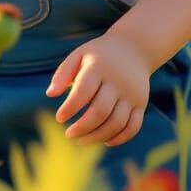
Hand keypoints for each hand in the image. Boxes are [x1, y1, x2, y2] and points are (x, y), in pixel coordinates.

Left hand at [45, 32, 150, 146]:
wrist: (133, 49)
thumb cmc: (98, 55)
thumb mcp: (79, 55)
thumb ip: (63, 73)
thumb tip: (50, 94)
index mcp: (99, 67)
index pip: (84, 91)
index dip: (70, 107)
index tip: (59, 118)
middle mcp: (118, 82)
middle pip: (101, 111)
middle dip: (83, 127)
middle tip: (68, 134)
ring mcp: (132, 94)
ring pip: (117, 123)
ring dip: (98, 136)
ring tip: (81, 140)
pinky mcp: (141, 104)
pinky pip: (133, 127)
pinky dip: (119, 138)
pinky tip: (103, 141)